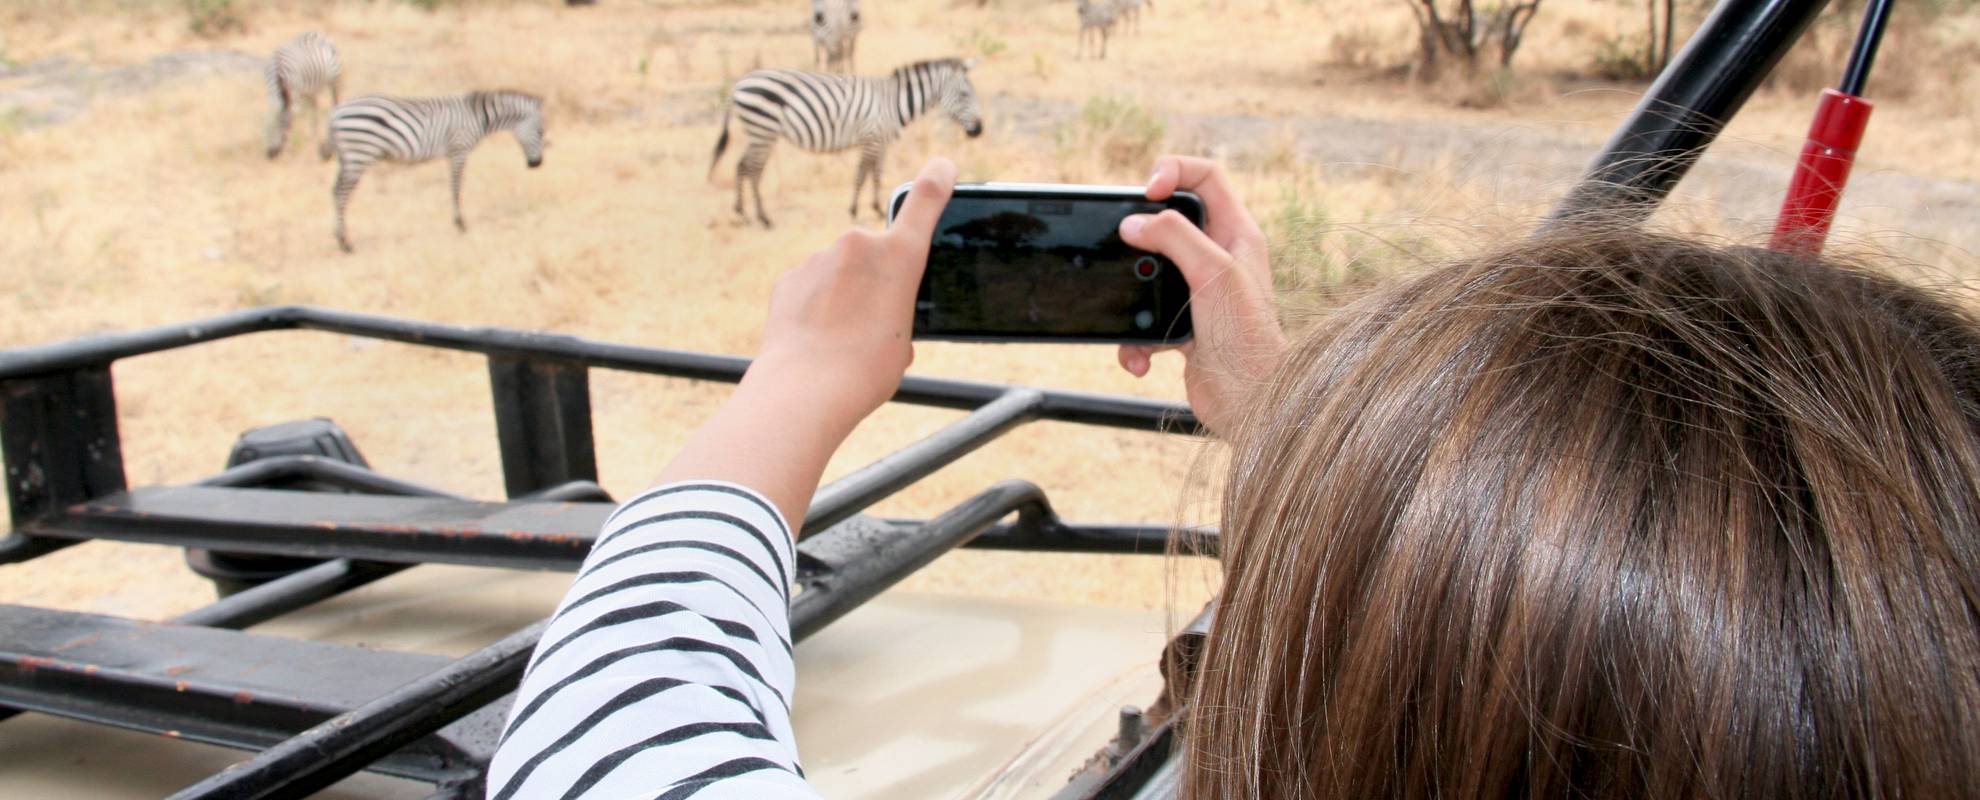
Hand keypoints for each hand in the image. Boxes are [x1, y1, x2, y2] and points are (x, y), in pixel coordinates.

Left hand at [654, 158, 954, 529]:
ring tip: (841, 339)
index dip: (937, 180)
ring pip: (841, 271)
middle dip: (876, 280)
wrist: (805, 389)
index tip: (942, 166)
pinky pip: (812, 285)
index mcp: (900, 258)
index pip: (924, 202)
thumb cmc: (865, 371)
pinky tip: (816, 337)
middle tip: (873, 324)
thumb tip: (878, 317)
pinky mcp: (791, 276)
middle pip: (875, 254)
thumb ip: (896, 314)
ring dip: (845, 295)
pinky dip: (817, 305)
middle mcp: (859, 245)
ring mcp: (820, 258)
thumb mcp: (902, 342)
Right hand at [1117, 156, 1284, 436]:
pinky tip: (1142, 360)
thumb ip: (1174, 237)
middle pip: (1170, 222)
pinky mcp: (1183, 327)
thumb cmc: (1249, 337)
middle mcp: (1220, 259)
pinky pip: (1144, 323)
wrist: (1253, 403)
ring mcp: (1200, 293)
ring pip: (1149, 275)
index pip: (1207, 177)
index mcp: (1237, 233)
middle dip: (1142, 236)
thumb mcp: (1215, 272)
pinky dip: (1135, 342)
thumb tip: (1133, 224)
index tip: (1148, 189)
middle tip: (1126, 243)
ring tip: (1134, 312)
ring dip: (1133, 297)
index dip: (1174, 170)